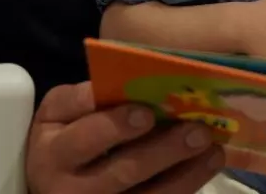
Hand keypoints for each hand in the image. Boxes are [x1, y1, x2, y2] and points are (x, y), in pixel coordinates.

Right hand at [24, 81, 223, 193]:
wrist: (53, 183)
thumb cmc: (62, 136)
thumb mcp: (57, 114)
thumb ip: (82, 98)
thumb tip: (125, 82)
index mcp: (53, 153)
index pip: (84, 139)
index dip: (115, 126)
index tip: (147, 111)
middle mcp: (73, 189)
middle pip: (123, 171)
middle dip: (163, 151)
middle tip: (197, 130)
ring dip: (185, 173)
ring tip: (212, 149)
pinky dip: (186, 185)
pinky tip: (207, 164)